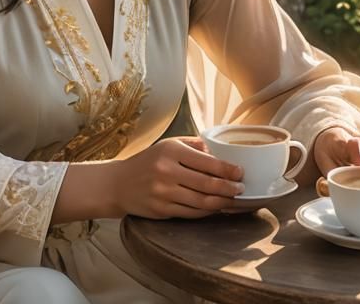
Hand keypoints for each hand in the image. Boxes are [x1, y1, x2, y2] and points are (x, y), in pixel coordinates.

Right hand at [110, 137, 243, 218]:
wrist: (118, 184)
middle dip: (230, 188)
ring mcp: (164, 193)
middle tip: (241, 189)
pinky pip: (192, 213)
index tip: (240, 173)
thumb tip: (219, 152)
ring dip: (222, 203)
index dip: (228, 170)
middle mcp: (167, 171)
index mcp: (171, 151)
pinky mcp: (162, 210)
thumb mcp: (168, 145)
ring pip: (202, 202)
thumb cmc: (148, 162)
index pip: (208, 162)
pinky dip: (207, 211)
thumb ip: (194, 145)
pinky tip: (216, 208)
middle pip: (208, 184)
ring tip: (233, 200)